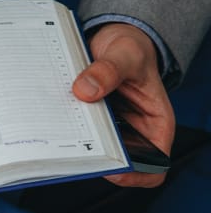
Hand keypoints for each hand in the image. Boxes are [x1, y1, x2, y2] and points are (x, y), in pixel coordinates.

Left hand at [72, 23, 174, 187]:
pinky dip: (68, 127)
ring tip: (61, 132)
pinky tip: (56, 117)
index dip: (134, 174)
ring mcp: (110, 126)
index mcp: (156, 123)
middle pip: (117, 159)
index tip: (109, 167)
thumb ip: (109, 70)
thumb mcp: (126, 53)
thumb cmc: (132, 48)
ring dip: (78, 143)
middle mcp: (134, 129)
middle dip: (97, 158)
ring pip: (94, 147)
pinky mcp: (90, 118)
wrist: (113, 38)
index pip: (154, 165)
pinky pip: (79, 130)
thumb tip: (85, 90)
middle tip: (74, 148)